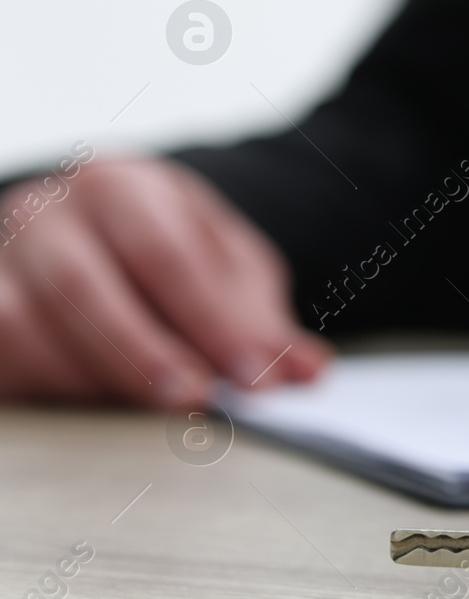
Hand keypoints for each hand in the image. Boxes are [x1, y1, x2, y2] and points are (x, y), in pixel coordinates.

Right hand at [0, 155, 330, 406]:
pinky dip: (48, 387)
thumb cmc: (171, 256)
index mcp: (120, 186)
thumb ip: (263, 323)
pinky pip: (1, 353)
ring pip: (25, 325)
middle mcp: (47, 213)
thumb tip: (307, 372)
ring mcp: (1, 260)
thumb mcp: (230, 274)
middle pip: (83, 286)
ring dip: (94, 378)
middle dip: (145, 354)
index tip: (257, 377)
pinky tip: (98, 409)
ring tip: (153, 412)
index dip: (214, 321)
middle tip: (198, 400)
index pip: (167, 254)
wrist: (96, 240)